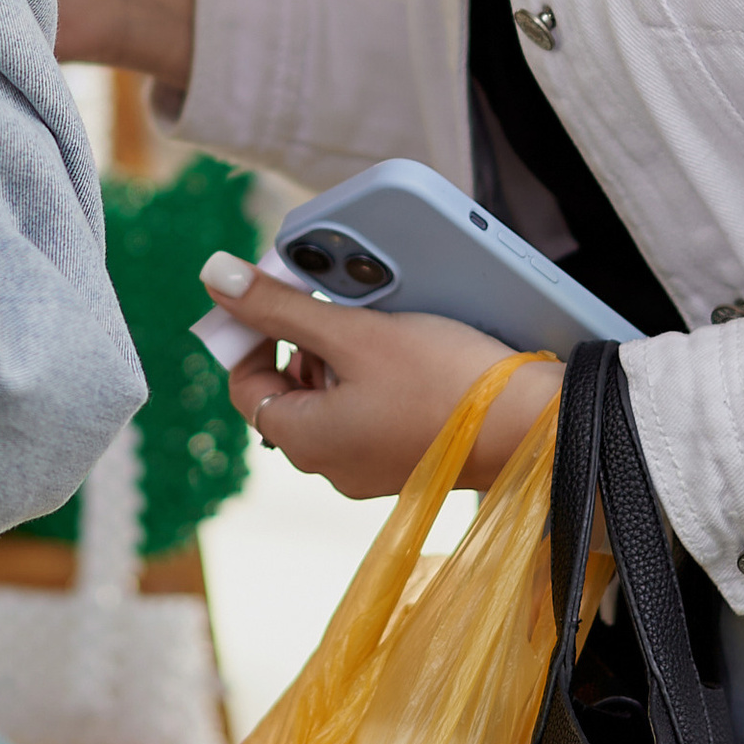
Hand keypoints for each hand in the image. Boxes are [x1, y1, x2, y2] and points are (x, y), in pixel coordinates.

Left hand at [207, 260, 561, 500]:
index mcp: (305, 441)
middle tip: (332, 302)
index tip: (275, 295)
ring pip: (329, 399)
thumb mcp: (351, 332)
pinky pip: (367, 412)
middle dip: (303, 341)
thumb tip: (213, 276)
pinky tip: (403, 347)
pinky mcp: (408, 458)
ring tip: (371, 321)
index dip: (252, 334)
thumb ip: (278, 306)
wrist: (530, 424)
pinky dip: (372, 376)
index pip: (246, 384)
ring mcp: (371, 468)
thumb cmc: (440, 380)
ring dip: (339, 356)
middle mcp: (332, 465)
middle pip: (289, 391)